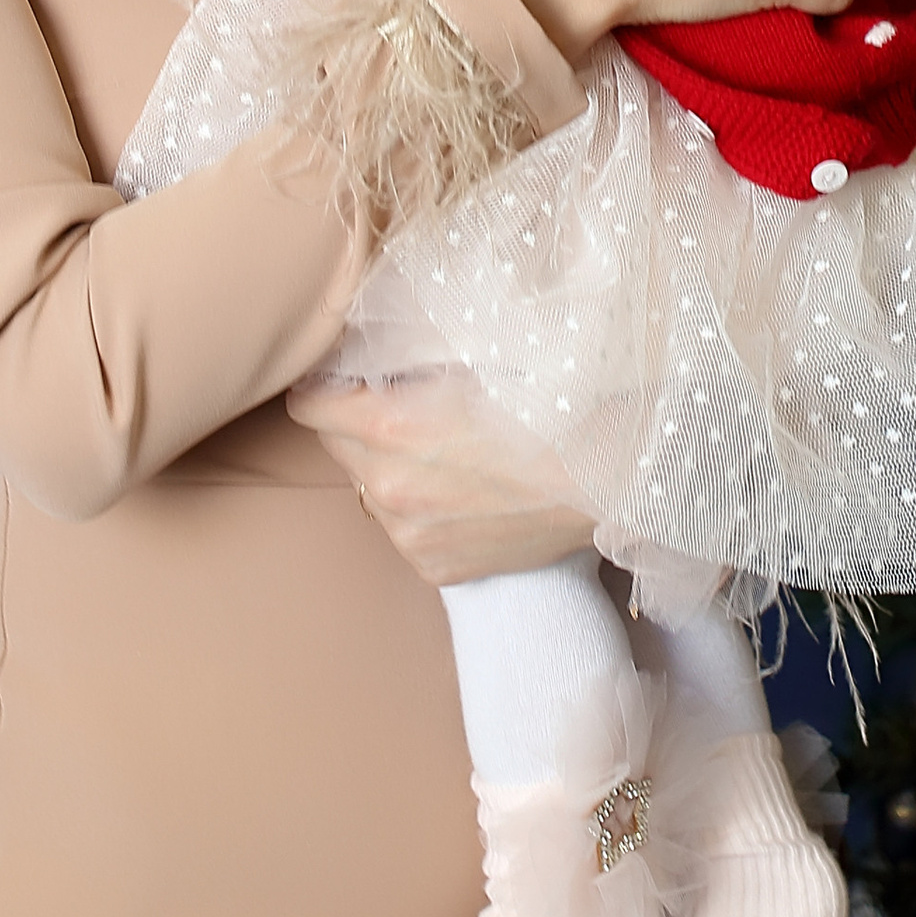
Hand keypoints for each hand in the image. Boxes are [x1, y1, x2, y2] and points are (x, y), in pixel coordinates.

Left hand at [283, 367, 595, 584]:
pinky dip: (422, 510)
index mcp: (389, 426)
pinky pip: (405, 529)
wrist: (607, 473)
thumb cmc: (549, 401)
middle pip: (335, 446)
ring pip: (370, 490)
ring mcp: (408, 535)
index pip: (308, 404)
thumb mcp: (471, 357)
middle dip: (358, 424)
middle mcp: (387, 487)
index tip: (345, 376)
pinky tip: (465, 492)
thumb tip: (367, 348)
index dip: (326, 384)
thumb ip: (407, 358)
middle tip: (406, 407)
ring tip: (446, 453)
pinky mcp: (433, 568)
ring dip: (389, 469)